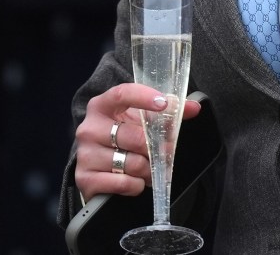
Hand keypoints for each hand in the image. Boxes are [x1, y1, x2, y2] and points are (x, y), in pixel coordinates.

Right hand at [74, 84, 201, 200]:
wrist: (96, 167)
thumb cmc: (123, 137)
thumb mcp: (140, 121)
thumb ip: (168, 112)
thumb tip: (194, 107)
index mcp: (101, 106)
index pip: (122, 94)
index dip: (144, 97)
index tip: (164, 104)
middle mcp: (89, 128)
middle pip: (135, 136)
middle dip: (157, 148)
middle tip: (166, 153)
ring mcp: (85, 154)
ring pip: (132, 163)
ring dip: (149, 169)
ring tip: (150, 169)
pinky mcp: (86, 179)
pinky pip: (123, 183)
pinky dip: (136, 185)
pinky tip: (136, 181)